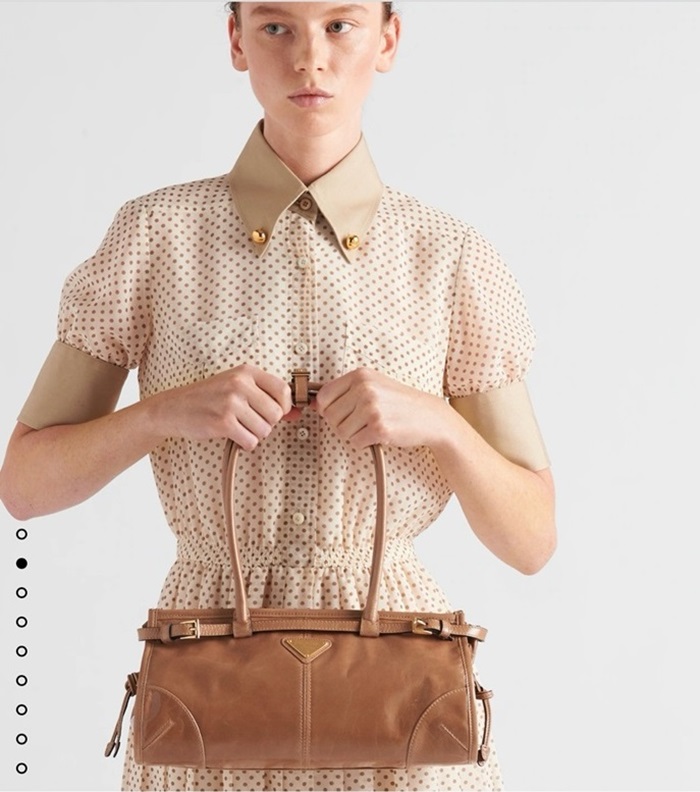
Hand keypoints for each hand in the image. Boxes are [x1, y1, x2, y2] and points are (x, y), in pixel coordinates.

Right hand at [150, 364, 301, 450]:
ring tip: (239, 427)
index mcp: (246, 372)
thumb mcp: (238, 388)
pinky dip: (245, 443)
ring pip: (265, 430)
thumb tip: (297, 413)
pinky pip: (251, 441)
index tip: (273, 413)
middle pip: (276, 414)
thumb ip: (268, 398)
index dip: (284, 407)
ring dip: (255, 434)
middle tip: (250, 421)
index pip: (283, 390)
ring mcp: (231, 403)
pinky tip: (233, 435)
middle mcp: (240, 384)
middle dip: (267, 423)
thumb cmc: (209, 398)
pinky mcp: (223, 422)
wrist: (174, 408)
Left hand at [310, 367, 449, 449]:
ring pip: (341, 431)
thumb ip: (344, 391)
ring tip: (372, 426)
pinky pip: (355, 442)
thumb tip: (313, 403)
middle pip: (330, 416)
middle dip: (342, 424)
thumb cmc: (399, 402)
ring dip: (354, 434)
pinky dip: (365, 442)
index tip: (340, 412)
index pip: (323, 396)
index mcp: (360, 375)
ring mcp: (372, 408)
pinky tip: (379, 433)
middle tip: (362, 421)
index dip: (327, 409)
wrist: (429, 416)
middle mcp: (364, 389)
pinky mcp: (379, 428)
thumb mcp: (373, 385)